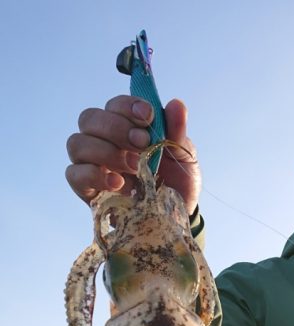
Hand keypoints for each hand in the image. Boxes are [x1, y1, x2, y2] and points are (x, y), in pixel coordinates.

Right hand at [66, 96, 200, 214]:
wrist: (174, 216)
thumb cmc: (176, 182)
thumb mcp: (183, 156)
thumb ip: (177, 132)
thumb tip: (177, 104)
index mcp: (125, 126)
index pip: (113, 105)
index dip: (127, 106)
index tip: (148, 117)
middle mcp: (103, 141)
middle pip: (89, 119)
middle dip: (116, 128)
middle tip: (142, 144)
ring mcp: (91, 164)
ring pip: (77, 143)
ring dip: (106, 151)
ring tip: (134, 167)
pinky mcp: (86, 189)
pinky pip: (74, 174)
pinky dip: (94, 175)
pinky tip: (117, 183)